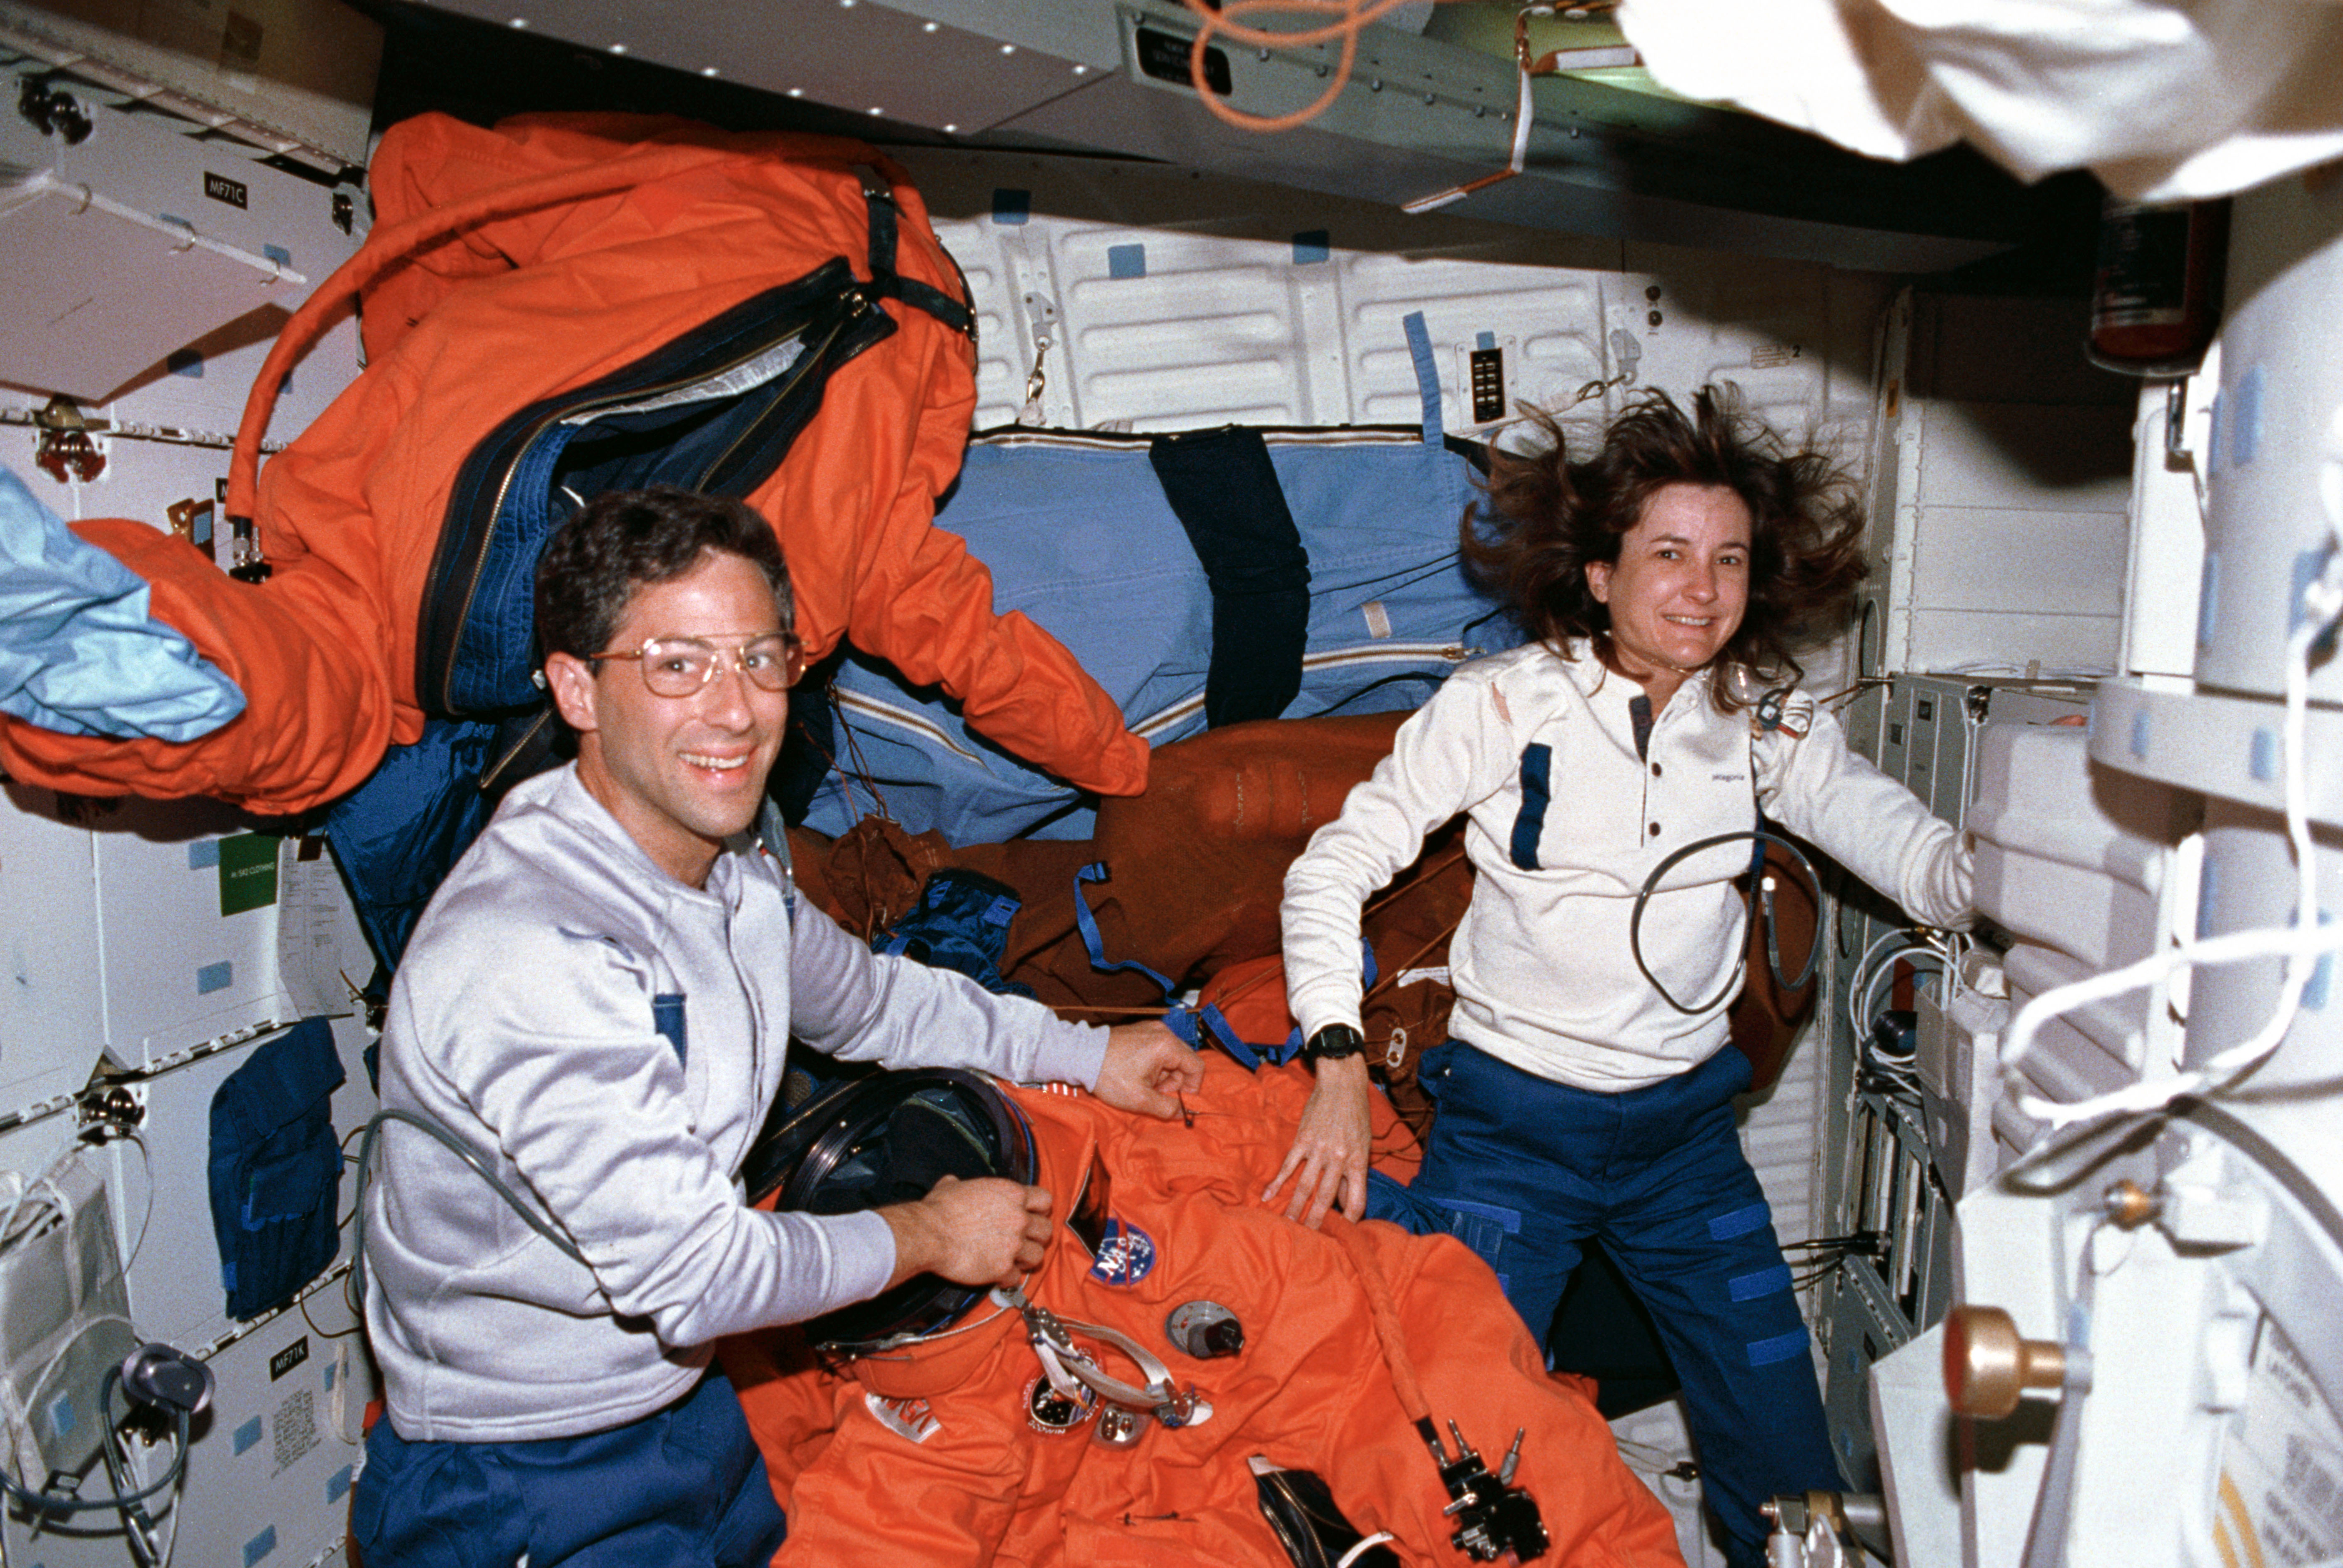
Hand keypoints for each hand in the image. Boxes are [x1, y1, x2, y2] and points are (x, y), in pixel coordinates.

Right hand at [881, 1174, 1053, 1289]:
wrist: (929, 1234)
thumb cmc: (939, 1209)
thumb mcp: (953, 1187)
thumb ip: (963, 1185)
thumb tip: (952, 1182)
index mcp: (1012, 1194)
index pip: (1045, 1200)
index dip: (1039, 1210)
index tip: (1032, 1216)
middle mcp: (1019, 1218)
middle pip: (1046, 1230)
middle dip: (1036, 1238)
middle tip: (1024, 1242)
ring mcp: (1014, 1244)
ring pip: (1038, 1256)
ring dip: (1026, 1260)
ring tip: (1013, 1261)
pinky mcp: (1003, 1268)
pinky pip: (1017, 1278)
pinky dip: (1008, 1279)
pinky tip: (997, 1276)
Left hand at [1092, 1020, 1203, 1117]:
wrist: (1080, 1056)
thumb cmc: (1109, 1076)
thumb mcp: (1140, 1099)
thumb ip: (1167, 1108)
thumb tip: (1183, 1113)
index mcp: (1167, 1045)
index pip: (1196, 1067)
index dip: (1191, 1088)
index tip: (1177, 1100)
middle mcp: (1163, 1032)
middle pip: (1184, 1061)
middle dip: (1174, 1082)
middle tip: (1155, 1094)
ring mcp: (1151, 1029)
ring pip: (1171, 1056)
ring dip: (1163, 1075)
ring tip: (1143, 1086)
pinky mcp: (1140, 1031)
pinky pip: (1158, 1050)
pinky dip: (1153, 1065)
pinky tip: (1137, 1074)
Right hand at [1261, 1055, 1370, 1228]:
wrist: (1342, 1085)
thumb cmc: (1356, 1115)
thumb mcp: (1364, 1145)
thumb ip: (1354, 1173)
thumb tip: (1345, 1202)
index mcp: (1357, 1161)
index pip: (1356, 1200)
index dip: (1351, 1220)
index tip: (1344, 1234)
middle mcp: (1338, 1159)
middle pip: (1326, 1199)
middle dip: (1318, 1223)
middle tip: (1310, 1242)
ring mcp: (1318, 1150)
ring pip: (1305, 1187)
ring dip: (1295, 1209)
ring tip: (1288, 1226)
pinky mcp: (1302, 1140)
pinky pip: (1288, 1166)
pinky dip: (1277, 1182)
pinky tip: (1267, 1196)